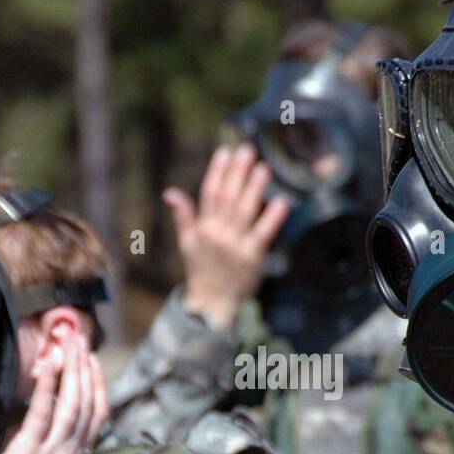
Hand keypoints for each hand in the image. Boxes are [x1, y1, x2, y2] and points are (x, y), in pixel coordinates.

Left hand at [0, 329, 107, 453]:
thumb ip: (49, 445)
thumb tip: (39, 421)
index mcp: (77, 453)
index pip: (97, 412)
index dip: (97, 383)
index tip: (93, 361)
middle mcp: (71, 448)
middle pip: (87, 401)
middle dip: (85, 367)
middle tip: (81, 339)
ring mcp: (54, 449)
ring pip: (72, 403)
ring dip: (72, 370)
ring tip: (69, 344)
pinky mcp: (31, 449)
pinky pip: (43, 414)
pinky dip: (48, 388)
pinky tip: (48, 366)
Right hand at [166, 142, 291, 328]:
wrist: (212, 304)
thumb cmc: (201, 270)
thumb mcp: (187, 242)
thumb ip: (183, 215)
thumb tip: (170, 192)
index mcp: (202, 228)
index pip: (209, 194)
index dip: (217, 172)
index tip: (225, 151)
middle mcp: (217, 234)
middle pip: (228, 198)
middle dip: (237, 172)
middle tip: (247, 150)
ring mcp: (234, 246)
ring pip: (244, 212)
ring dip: (254, 188)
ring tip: (264, 167)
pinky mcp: (252, 258)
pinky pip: (263, 234)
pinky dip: (273, 217)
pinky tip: (282, 201)